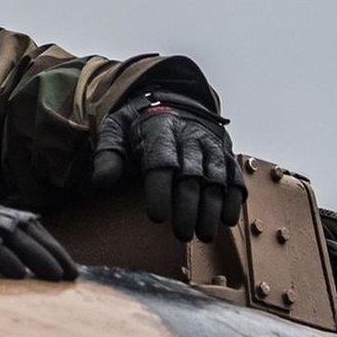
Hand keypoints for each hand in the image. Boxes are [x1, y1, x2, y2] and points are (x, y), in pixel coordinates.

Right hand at [0, 192, 78, 280]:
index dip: (45, 242)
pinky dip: (8, 260)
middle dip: (51, 250)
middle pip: (24, 226)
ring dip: (39, 257)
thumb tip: (4, 272)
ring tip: (57, 278)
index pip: (20, 221)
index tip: (62, 263)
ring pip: (13, 234)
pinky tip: (22, 276)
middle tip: (70, 275)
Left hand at [90, 90, 244, 241]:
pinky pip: (234, 175)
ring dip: (212, 207)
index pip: (161, 161)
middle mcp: (189, 135)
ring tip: (205, 235)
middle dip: (189, 206)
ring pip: (216, 177)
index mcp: (159, 128)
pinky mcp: (225, 153)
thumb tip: (101, 182)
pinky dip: (234, 197)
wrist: (172, 101)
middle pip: (191, 174)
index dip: (160, 190)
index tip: (157, 217)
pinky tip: (227, 219)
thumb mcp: (116, 130)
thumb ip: (108, 155)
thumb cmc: (139, 124)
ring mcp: (210, 144)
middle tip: (182, 234)